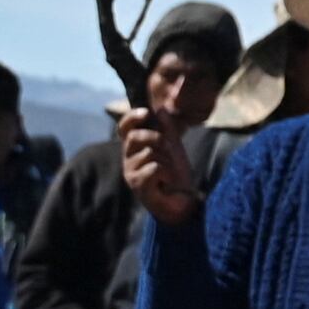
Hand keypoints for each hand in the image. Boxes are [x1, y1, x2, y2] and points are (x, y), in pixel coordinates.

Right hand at [116, 105, 202, 224]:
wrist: (183, 199)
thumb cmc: (175, 173)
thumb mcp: (173, 146)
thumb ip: (167, 128)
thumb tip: (160, 109)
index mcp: (135, 147)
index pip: (124, 128)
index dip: (131, 117)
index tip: (146, 113)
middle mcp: (128, 159)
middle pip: (134, 137)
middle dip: (156, 138)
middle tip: (168, 148)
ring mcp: (131, 173)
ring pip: (148, 153)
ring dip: (166, 160)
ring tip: (169, 172)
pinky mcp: (138, 185)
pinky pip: (153, 168)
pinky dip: (166, 172)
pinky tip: (166, 182)